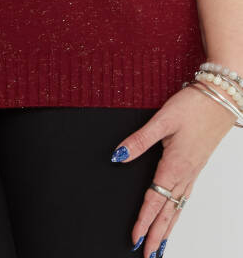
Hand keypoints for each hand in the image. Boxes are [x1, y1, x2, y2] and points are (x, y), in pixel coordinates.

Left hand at [111, 83, 235, 256]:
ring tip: (160, 246)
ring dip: (168, 227)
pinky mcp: (197, 165)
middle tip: (147, 255)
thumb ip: (139, 140)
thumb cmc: (193, 106)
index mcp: (174, 165)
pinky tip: (175, 216)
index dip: (144, 221)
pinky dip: (179, 212)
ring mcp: (193, 171)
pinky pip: (186, 196)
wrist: (220, 97)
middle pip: (168, 211)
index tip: (135, 239)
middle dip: (157, 234)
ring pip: (179, 207)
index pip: (155, 200)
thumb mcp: (162, 119)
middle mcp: (185, 173)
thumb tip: (118, 156)